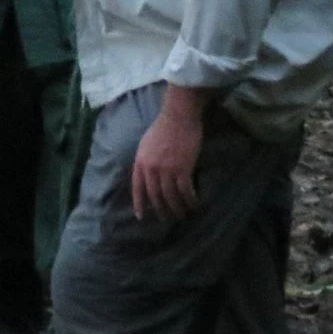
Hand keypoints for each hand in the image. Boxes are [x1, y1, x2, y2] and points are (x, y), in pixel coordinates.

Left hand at [129, 90, 204, 219]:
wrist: (178, 116)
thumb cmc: (163, 126)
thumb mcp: (146, 144)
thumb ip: (146, 160)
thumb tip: (148, 174)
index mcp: (140, 162)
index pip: (138, 188)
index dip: (139, 204)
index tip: (141, 217)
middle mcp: (151, 169)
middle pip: (155, 196)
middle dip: (161, 210)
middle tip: (167, 217)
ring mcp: (166, 170)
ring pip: (171, 197)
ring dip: (177, 208)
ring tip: (182, 214)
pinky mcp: (183, 169)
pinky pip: (185, 191)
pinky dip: (190, 200)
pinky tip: (194, 204)